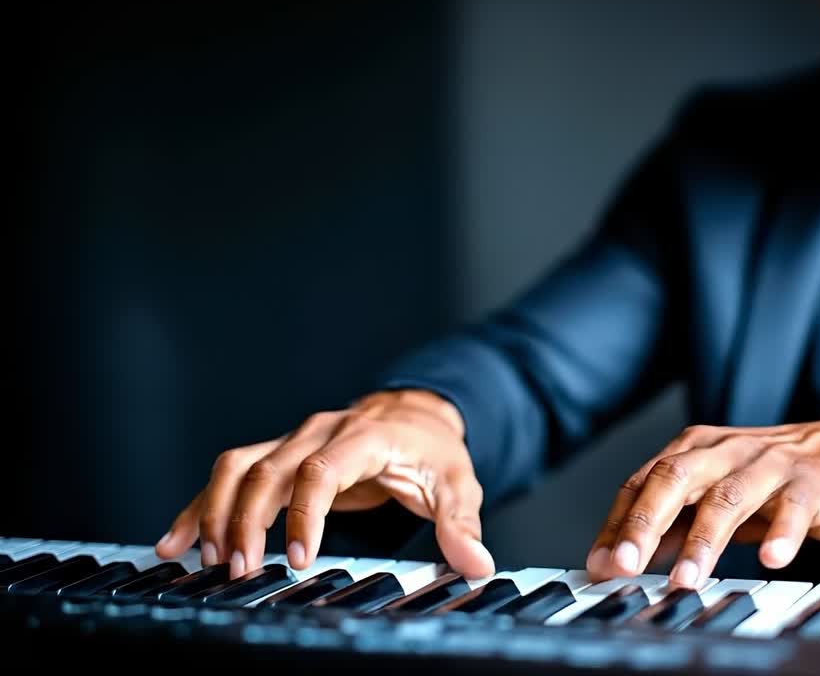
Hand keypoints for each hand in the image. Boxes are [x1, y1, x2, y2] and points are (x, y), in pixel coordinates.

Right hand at [154, 389, 494, 580]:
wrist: (417, 416)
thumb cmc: (434, 453)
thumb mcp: (458, 485)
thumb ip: (462, 525)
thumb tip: (477, 565)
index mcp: (366, 436)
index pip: (322, 468)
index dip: (304, 512)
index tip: (296, 558)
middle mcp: (322, 430)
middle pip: (269, 467)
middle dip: (247, 520)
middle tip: (240, 571)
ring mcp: (295, 439)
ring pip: (239, 466)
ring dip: (214, 511)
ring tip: (202, 562)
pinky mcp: (279, 454)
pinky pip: (232, 474)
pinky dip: (200, 506)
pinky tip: (175, 541)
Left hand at [584, 420, 819, 588]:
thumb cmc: (771, 477)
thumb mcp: (714, 494)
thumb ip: (671, 521)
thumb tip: (621, 557)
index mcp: (695, 449)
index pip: (644, 481)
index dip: (619, 523)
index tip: (601, 563)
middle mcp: (725, 450)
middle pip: (676, 478)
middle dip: (646, 523)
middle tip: (627, 565)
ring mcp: (768, 464)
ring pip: (728, 497)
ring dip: (703, 540)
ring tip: (686, 579)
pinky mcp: (810, 483)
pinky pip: (794, 508)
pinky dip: (782, 533)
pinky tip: (772, 559)